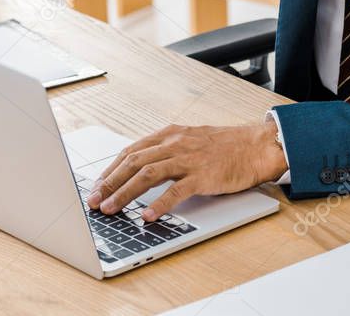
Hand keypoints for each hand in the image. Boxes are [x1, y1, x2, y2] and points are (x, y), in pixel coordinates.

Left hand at [86, 122, 286, 220]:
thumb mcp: (190, 141)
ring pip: (148, 174)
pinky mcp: (203, 174)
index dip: (111, 170)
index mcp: (170, 134)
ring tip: (111, 209)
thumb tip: (139, 170)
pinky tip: (148, 215)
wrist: (255, 146)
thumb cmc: (224, 147)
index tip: (97, 186)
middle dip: (110, 182)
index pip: (131, 151)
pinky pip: (176, 190)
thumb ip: (167, 151)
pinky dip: (159, 204)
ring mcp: (189, 158)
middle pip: (134, 161)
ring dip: (125, 193)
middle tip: (95, 201)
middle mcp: (176, 142)